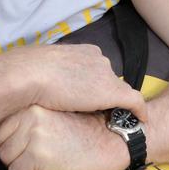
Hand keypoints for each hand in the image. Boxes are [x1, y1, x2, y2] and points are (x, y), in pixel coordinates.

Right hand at [0, 44, 146, 120]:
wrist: (29, 74)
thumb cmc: (28, 69)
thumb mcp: (42, 64)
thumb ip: (52, 69)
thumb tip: (43, 77)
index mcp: (83, 50)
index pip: (96, 68)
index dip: (92, 84)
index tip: (87, 96)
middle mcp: (99, 58)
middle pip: (108, 79)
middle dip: (103, 93)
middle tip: (95, 111)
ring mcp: (106, 74)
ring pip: (118, 91)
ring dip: (114, 103)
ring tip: (111, 118)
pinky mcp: (112, 92)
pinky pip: (134, 102)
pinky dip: (139, 110)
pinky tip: (140, 119)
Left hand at [0, 106, 129, 169]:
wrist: (107, 139)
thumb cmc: (82, 124)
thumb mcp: (53, 107)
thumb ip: (29, 110)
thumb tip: (2, 116)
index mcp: (31, 102)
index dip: (8, 136)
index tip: (21, 139)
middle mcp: (29, 114)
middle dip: (12, 150)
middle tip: (31, 151)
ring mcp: (33, 133)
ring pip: (5, 157)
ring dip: (18, 162)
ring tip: (36, 159)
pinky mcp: (38, 154)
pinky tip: (40, 168)